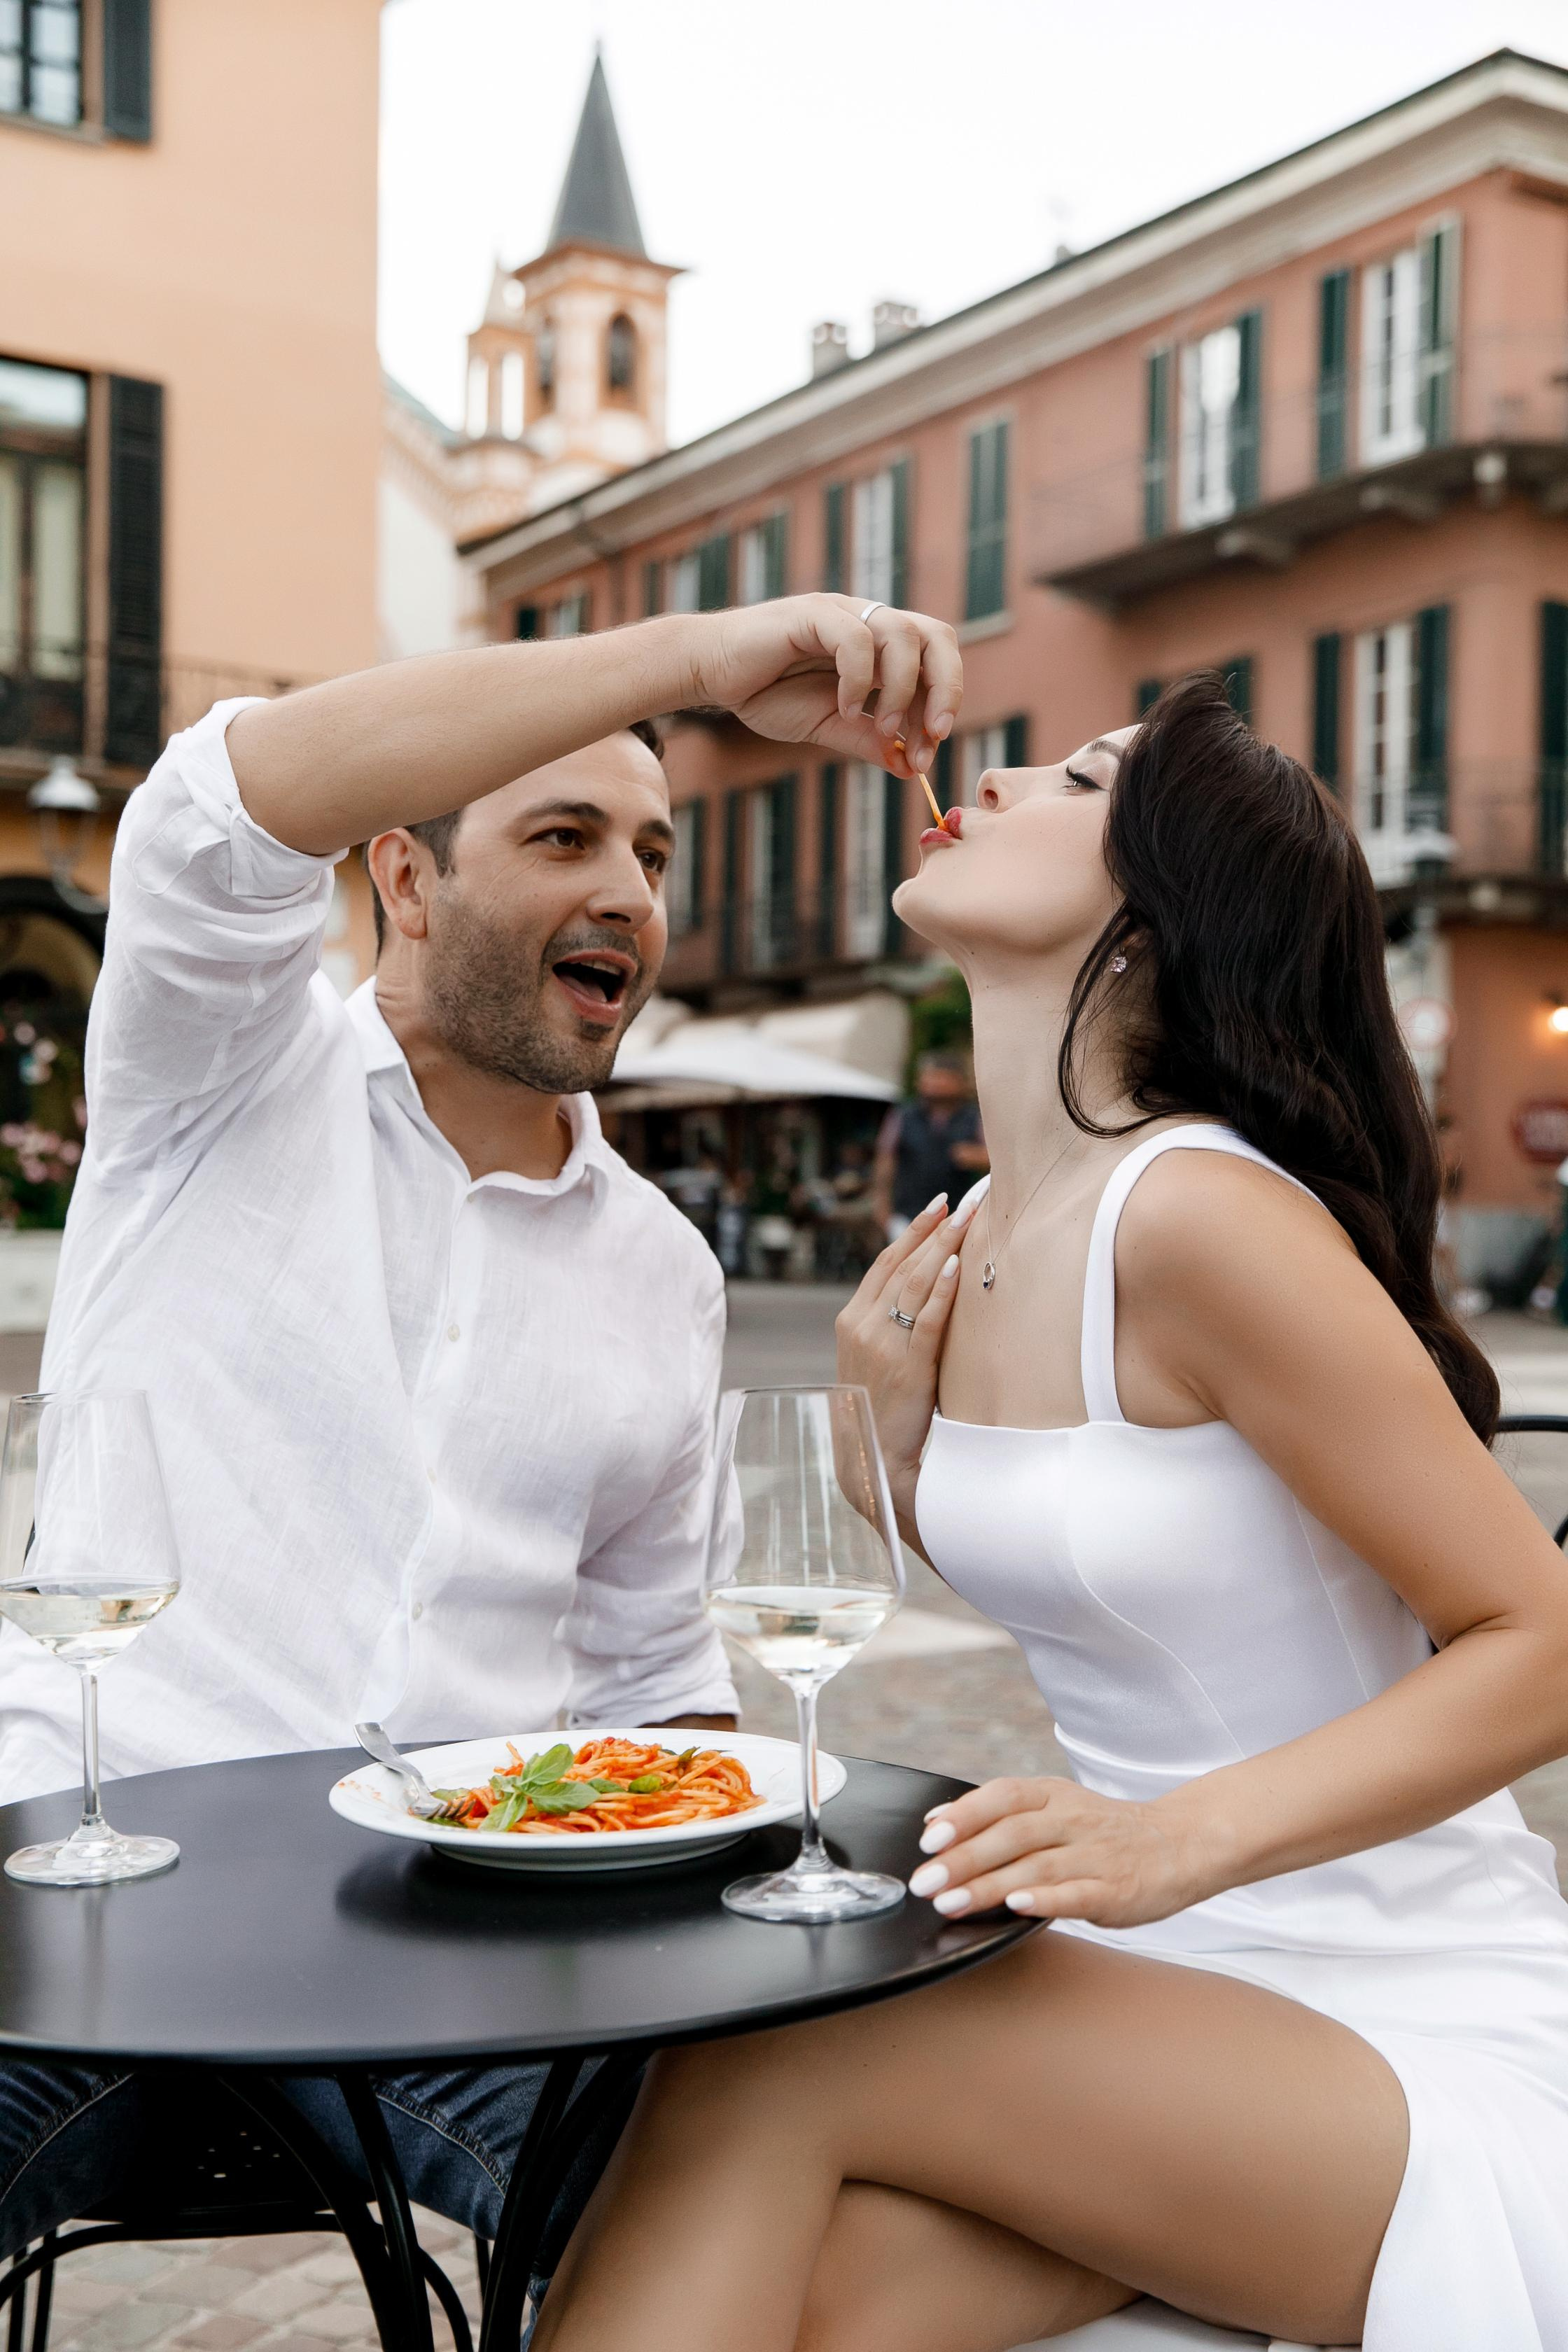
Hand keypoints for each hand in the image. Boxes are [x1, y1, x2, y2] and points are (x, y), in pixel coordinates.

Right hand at [688, 596, 961, 775]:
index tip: (925, 755)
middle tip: (933, 735)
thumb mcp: (828, 725)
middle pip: (936, 636)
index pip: (935, 664)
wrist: (711, 673)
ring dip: (903, 690)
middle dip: (945, 689)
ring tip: (881, 728)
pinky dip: (860, 679)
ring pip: (903, 634)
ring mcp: (843, 613)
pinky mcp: (814, 613)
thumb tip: (909, 767)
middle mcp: (869, 623)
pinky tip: (845, 709)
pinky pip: (857, 638)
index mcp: (880, 648)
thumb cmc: (766, 693)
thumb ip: (867, 740)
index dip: (942, 707)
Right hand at [834, 1191, 978, 1522]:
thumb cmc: (881, 1409)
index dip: (912, 1231)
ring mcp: (881, 1345)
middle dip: (936, 1228)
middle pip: (902, 1264)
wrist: (873, 1458)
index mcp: (850, 1320)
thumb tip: (927, 1287)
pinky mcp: (906, 1367)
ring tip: (969, 1219)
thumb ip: (890, 1324)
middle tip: (966, 1199)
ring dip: (945, 1247)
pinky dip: (942, 1291)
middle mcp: (860, 1326)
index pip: (884, 1262)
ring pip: (915, 1283)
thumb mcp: (875, 1358)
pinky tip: (958, 1266)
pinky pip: (926, 1319)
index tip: (938, 1204)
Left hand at [907, 1776, 1226, 1928]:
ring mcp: (1096, 1855)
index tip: (929, 1838)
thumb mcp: (1056, 1807)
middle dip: (963, 1858)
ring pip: (1036, 1867)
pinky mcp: (1116, 1890)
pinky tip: (1017, 1907)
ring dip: (989, 1885)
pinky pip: (1077, 1893)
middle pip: (1012, 1834)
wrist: (1181, 1844)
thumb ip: (1001, 1815)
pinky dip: (1045, 1899)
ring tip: (952, 1902)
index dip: (964, 1814)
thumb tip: (937, 1821)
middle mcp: (1073, 1820)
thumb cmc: (1104, 1831)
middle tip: (925, 1882)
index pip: (1003, 1795)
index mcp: (1054, 1795)